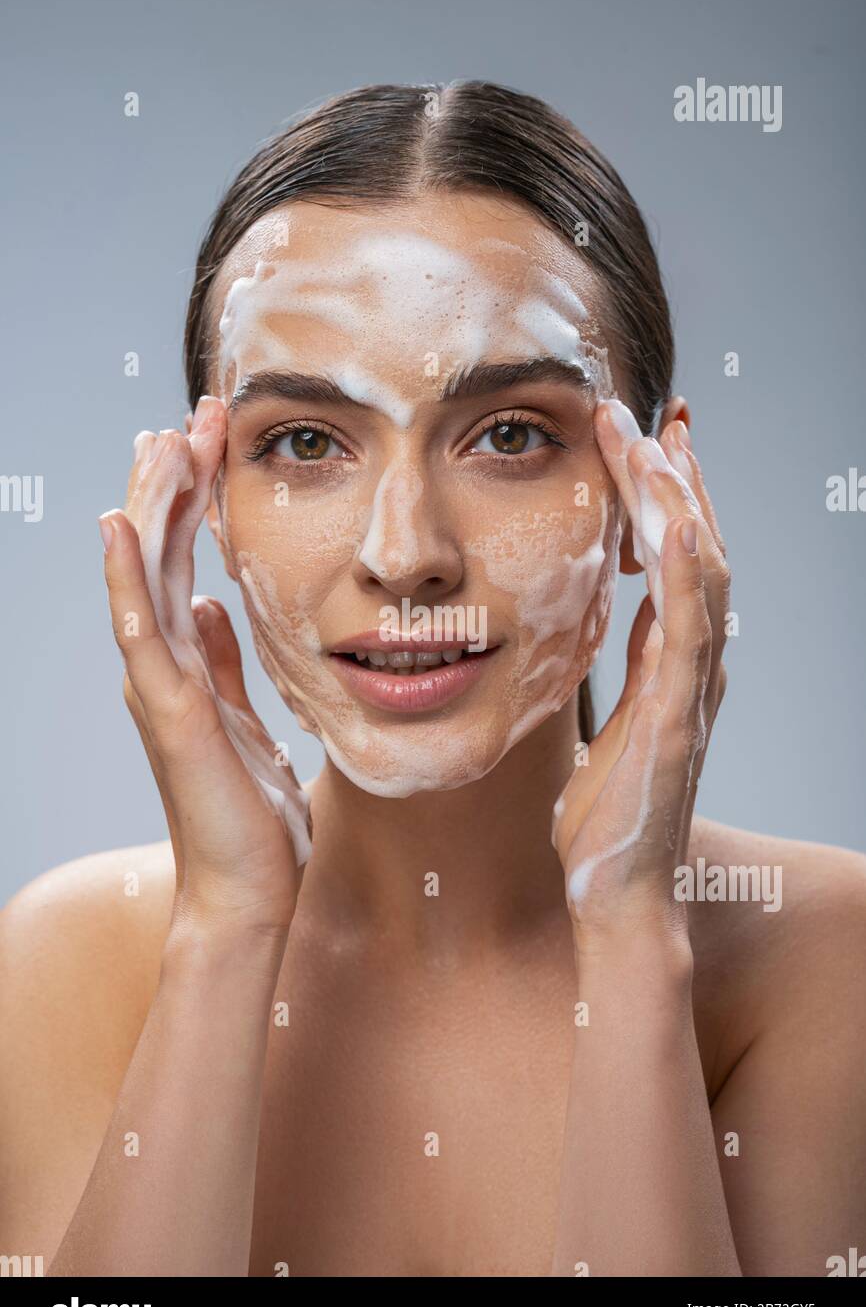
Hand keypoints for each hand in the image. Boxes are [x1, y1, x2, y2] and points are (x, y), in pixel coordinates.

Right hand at [99, 396, 311, 938]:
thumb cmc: (249, 814)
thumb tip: (212, 605)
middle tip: (192, 413)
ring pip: (146, 577)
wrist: (247, 891)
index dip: (191, 500)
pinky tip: (122, 525)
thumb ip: (224, 662)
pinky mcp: (171, 714)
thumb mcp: (246, 718)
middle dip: (175, 482)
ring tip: (159, 440)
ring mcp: (160, 688)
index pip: (181, 562)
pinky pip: (144, 632)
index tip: (212, 440)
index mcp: (186, 664)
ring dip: (152, 506)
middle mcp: (163, 667)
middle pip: (159, 555)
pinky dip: (129, 578)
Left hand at [552, 400, 729, 947]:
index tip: (644, 440)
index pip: (676, 562)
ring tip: (650, 437)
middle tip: (653, 411)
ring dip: (677, 499)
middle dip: (676, 477)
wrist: (617, 894)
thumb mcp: (600, 729)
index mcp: (671, 666)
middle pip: (699, 548)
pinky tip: (669, 515)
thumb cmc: (603, 821)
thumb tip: (603, 627)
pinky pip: (690, 621)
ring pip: (702, 568)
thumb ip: (614, 677)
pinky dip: (685, 562)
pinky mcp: (680, 711)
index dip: (665, 499)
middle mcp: (695, 666)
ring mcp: (694, 686)